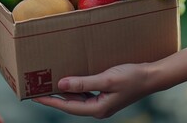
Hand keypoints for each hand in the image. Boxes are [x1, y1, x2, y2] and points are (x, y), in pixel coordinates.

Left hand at [33, 63, 152, 118]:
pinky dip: (75, 88)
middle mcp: (98, 109)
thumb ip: (83, 83)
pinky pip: (85, 93)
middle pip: (71, 104)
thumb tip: (61, 85)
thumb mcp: (106, 80)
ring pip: (77, 99)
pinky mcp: (105, 96)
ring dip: (64, 92)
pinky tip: (70, 80)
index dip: (50, 101)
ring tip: (49, 84)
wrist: (151, 76)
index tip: (34, 96)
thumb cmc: (131, 77)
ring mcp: (102, 103)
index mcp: (98, 109)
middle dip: (54, 97)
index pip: (68, 107)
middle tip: (37, 89)